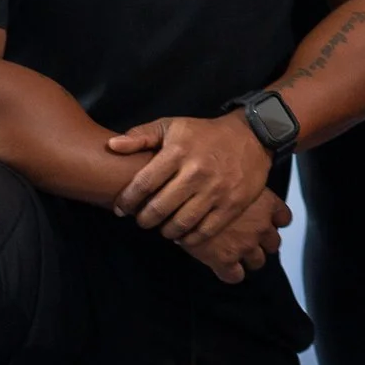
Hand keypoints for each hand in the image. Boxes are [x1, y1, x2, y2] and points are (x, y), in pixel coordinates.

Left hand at [106, 112, 277, 242]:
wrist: (252, 136)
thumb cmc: (205, 133)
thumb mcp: (173, 126)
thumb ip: (140, 136)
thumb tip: (112, 146)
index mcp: (177, 152)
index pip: (143, 184)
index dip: (126, 200)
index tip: (120, 208)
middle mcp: (195, 172)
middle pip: (159, 209)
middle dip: (144, 220)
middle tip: (141, 220)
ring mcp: (215, 191)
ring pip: (180, 223)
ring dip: (165, 231)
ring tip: (162, 227)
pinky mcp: (232, 205)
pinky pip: (205, 231)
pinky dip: (189, 238)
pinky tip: (182, 233)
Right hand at [172, 185, 290, 284]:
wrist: (183, 200)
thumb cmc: (207, 184)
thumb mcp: (234, 179)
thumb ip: (245, 190)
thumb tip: (243, 191)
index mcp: (266, 204)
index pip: (284, 218)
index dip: (276, 221)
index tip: (268, 221)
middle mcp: (261, 226)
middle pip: (273, 243)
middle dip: (263, 243)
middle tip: (248, 238)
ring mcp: (246, 245)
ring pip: (258, 261)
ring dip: (249, 259)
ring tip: (235, 252)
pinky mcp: (226, 261)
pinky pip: (235, 276)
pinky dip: (231, 274)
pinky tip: (223, 267)